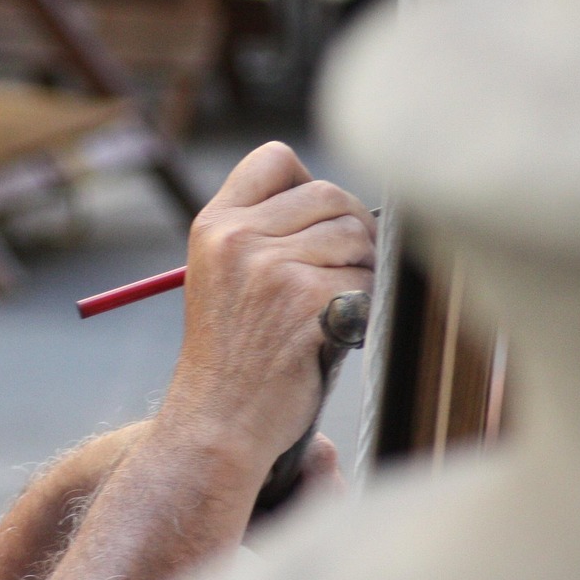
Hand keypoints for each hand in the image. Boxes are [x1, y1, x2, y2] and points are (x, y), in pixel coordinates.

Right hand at [155, 143, 373, 489]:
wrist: (218, 420)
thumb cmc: (232, 355)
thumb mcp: (223, 276)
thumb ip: (262, 231)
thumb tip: (341, 203)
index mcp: (215, 224)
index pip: (275, 159)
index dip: (308, 184)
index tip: (314, 223)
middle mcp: (238, 237)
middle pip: (329, 194)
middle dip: (351, 230)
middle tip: (346, 269)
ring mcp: (272, 267)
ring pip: (354, 236)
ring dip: (361, 269)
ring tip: (337, 304)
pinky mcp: (306, 300)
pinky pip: (363, 281)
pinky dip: (363, 308)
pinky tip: (339, 331)